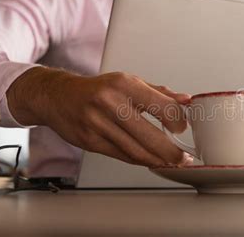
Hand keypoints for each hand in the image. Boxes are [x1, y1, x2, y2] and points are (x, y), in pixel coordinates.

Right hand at [7, 67, 192, 166]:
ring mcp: (97, 124)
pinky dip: (140, 160)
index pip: (161, 106)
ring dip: (157, 160)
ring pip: (135, 151)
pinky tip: (151, 160)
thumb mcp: (129, 82)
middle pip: (149, 135)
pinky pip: (122, 156)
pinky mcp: (90, 142)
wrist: (57, 97)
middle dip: (171, 151)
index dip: (177, 121)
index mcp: (124, 84)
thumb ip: (159, 93)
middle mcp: (109, 103)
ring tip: (171, 162)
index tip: (183, 128)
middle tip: (184, 157)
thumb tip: (185, 101)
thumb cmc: (97, 89)